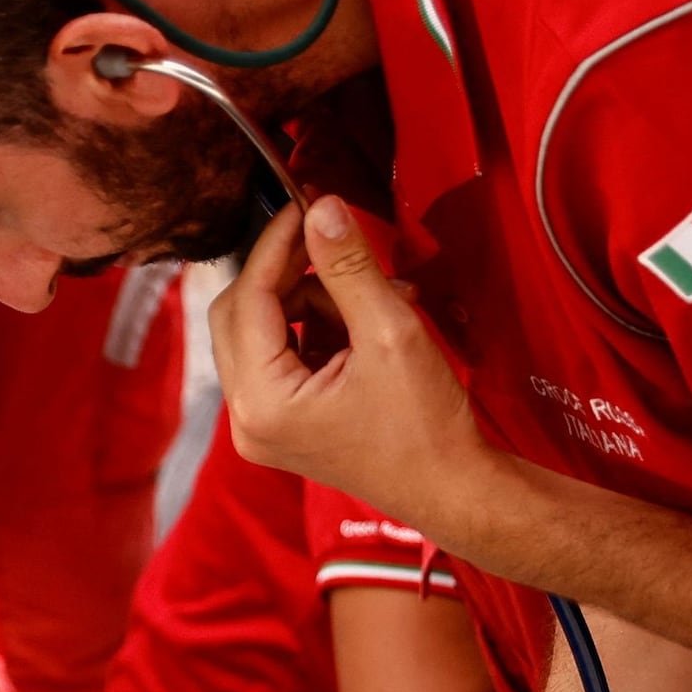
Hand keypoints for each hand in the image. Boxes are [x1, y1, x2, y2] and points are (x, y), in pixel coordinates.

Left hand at [212, 198, 502, 531]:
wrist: (452, 488)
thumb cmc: (427, 425)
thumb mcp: (390, 331)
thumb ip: (348, 266)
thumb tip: (320, 208)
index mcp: (262, 402)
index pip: (247, 298)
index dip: (276, 244)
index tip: (305, 203)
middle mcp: (246, 419)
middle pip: (239, 313)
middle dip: (289, 274)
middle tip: (336, 245)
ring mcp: (260, 425)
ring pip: (262, 330)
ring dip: (313, 300)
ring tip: (378, 298)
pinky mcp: (280, 423)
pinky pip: (282, 354)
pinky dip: (318, 328)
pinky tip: (368, 325)